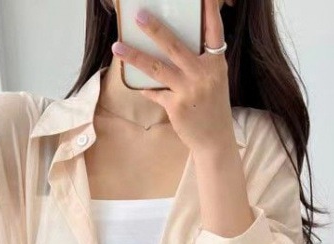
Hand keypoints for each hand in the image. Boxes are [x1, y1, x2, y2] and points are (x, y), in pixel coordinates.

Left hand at [111, 0, 234, 154]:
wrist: (215, 140)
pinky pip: (154, 92)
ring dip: (134, 56)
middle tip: (138, 16)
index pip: (214, 32)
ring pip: (156, 68)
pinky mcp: (176, 106)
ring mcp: (188, 90)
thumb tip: (170, 45)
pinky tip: (136, 85)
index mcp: (216, 64)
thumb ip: (199, 63)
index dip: (210, 11)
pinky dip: (145, 89)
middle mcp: (203, 74)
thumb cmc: (212, 107)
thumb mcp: (213, 80)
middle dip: (155, 29)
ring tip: (117, 47)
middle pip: (175, 46)